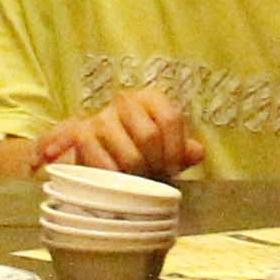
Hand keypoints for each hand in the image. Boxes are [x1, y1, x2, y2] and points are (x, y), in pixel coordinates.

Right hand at [35, 87, 206, 177]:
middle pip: (149, 136)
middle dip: (155, 164)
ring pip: (129, 155)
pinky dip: (113, 179)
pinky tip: (117, 182)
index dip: (175, 150)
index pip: (171, 118)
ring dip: (136, 176)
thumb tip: (197, 152)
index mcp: (150, 97)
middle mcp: (124, 100)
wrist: (101, 153)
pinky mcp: (81, 135)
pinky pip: (104, 164)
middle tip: (154, 177)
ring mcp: (101, 117)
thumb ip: (184, 150)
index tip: (172, 168)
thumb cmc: (139, 148)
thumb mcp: (165, 147)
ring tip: (137, 182)